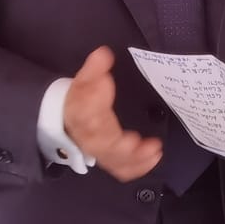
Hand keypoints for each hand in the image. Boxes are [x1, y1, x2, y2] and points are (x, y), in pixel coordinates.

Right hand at [62, 46, 162, 181]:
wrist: (69, 119)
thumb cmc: (82, 99)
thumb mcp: (86, 79)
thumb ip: (95, 68)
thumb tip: (104, 54)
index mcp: (80, 115)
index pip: (87, 116)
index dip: (99, 109)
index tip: (111, 97)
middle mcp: (88, 137)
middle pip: (104, 146)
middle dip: (124, 147)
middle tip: (146, 143)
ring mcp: (99, 152)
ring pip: (114, 161)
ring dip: (135, 159)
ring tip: (155, 151)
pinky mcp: (109, 159)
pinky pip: (121, 169)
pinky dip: (137, 168)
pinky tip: (153, 159)